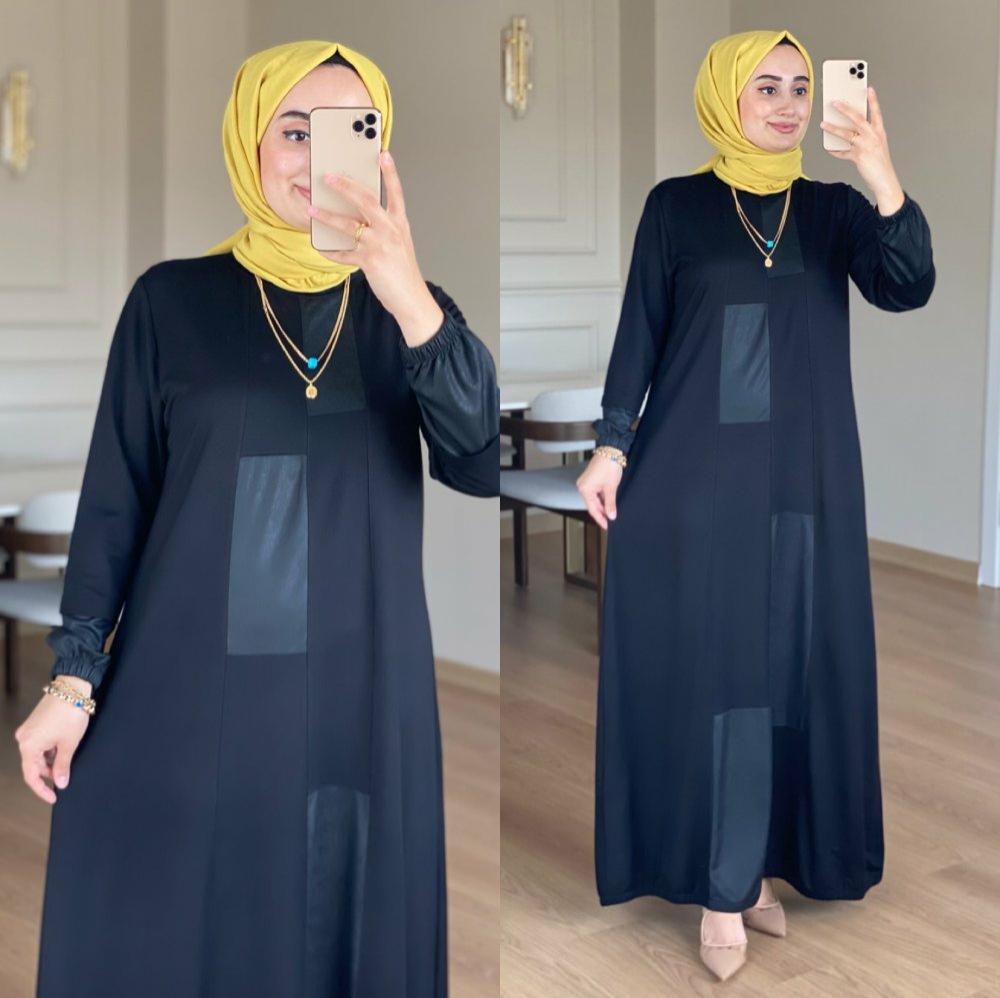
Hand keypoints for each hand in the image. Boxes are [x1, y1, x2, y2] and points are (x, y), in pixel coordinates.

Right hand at [14, 681, 90, 803]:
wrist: (71, 688)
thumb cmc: (70, 714)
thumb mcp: (69, 744)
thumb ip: (63, 766)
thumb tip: (60, 783)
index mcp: (28, 746)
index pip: (31, 776)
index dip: (42, 789)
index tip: (54, 797)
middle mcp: (23, 738)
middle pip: (33, 765)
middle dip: (49, 773)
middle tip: (65, 778)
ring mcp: (28, 730)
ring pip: (37, 754)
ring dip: (50, 761)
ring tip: (67, 759)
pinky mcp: (34, 724)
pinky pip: (39, 743)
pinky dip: (50, 750)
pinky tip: (62, 748)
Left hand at [306, 150, 443, 347]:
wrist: (411, 298)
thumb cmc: (403, 272)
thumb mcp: (399, 244)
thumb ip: (384, 228)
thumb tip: (358, 217)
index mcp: (400, 224)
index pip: (396, 193)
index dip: (390, 173)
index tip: (383, 154)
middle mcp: (390, 230)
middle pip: (366, 200)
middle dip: (345, 186)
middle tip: (329, 177)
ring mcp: (380, 245)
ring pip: (348, 225)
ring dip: (327, 216)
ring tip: (312, 210)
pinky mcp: (369, 261)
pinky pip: (343, 253)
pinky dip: (330, 251)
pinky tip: (321, 246)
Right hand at [576, 452, 623, 530]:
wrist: (611, 450)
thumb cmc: (609, 465)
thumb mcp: (611, 488)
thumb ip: (610, 503)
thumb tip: (611, 515)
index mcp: (585, 489)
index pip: (592, 509)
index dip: (601, 519)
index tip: (607, 526)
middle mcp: (582, 486)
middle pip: (592, 505)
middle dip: (602, 513)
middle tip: (611, 521)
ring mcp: (586, 483)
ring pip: (594, 499)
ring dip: (602, 506)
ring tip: (611, 513)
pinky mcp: (590, 479)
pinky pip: (595, 493)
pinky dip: (601, 499)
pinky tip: (608, 503)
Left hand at [820, 86, 904, 213]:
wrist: (885, 180)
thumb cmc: (879, 163)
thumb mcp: (875, 146)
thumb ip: (863, 137)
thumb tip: (847, 131)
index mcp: (879, 132)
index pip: (876, 113)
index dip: (872, 100)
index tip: (868, 88)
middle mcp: (873, 137)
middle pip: (858, 119)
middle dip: (846, 109)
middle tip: (835, 102)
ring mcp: (866, 146)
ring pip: (847, 134)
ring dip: (834, 128)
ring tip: (823, 123)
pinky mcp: (859, 157)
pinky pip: (843, 153)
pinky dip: (835, 151)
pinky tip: (828, 148)